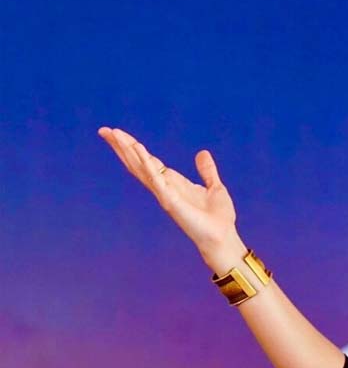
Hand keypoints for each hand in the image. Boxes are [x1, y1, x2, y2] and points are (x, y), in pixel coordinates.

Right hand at [98, 127, 243, 267]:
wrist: (223, 237)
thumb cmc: (219, 218)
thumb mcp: (214, 187)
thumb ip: (207, 170)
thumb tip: (202, 153)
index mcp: (173, 183)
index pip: (148, 161)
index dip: (134, 147)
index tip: (118, 133)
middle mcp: (164, 188)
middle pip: (137, 164)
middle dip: (121, 147)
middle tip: (104, 130)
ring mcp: (165, 195)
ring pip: (141, 169)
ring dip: (128, 151)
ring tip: (114, 135)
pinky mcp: (171, 201)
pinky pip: (156, 180)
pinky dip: (147, 164)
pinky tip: (139, 150)